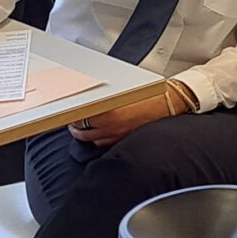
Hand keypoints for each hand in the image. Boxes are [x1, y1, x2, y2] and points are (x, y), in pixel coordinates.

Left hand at [68, 82, 191, 146]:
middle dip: (75, 127)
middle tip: (73, 122)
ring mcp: (116, 136)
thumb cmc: (147, 94)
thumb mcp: (122, 93)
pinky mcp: (123, 141)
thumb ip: (103, 99)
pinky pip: (104, 144)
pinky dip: (98, 139)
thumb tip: (87, 101)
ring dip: (85, 134)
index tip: (69, 115)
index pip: (79, 117)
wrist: (168, 103)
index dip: (72, 116)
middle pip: (82, 131)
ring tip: (83, 128)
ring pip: (91, 140)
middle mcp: (110, 127)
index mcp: (107, 112)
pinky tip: (98, 133)